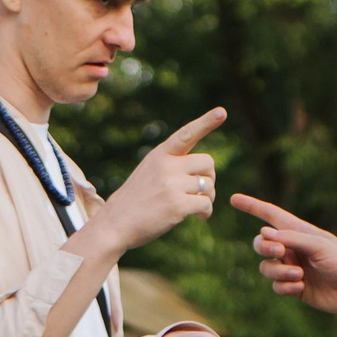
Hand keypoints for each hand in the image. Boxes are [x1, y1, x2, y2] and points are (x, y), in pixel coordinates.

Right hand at [94, 109, 226, 250]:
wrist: (114, 224)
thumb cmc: (135, 200)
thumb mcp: (149, 171)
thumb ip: (172, 165)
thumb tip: (205, 173)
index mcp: (160, 154)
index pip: (186, 134)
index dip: (206, 123)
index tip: (221, 112)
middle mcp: (167, 166)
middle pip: (207, 162)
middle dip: (209, 177)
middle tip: (201, 191)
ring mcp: (172, 185)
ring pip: (209, 185)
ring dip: (208, 197)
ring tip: (197, 207)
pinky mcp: (177, 205)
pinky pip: (206, 204)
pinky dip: (206, 212)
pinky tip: (200, 218)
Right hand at [232, 194, 336, 318]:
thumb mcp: (320, 246)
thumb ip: (292, 239)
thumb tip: (264, 234)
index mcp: (300, 232)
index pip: (271, 215)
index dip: (252, 206)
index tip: (233, 198)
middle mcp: (293, 248)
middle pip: (262, 243)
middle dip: (264, 248)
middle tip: (279, 253)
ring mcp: (292, 268)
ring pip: (266, 267)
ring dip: (278, 271)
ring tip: (298, 276)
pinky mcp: (294, 287)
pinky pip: (276, 285)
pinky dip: (284, 286)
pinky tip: (300, 288)